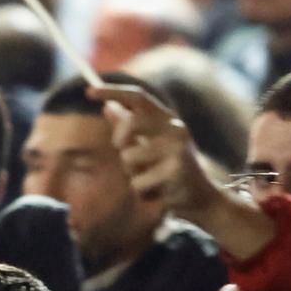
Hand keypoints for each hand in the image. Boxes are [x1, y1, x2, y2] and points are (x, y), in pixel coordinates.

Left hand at [90, 84, 277, 260]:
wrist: (201, 199)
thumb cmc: (171, 170)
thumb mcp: (150, 146)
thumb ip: (129, 127)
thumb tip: (107, 107)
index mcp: (167, 119)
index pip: (138, 97)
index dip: (113, 91)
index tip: (88, 92)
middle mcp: (175, 129)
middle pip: (131, 122)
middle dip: (119, 138)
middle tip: (122, 150)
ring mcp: (177, 150)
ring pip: (129, 157)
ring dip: (132, 173)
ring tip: (151, 179)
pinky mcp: (176, 172)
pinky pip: (138, 182)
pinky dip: (142, 192)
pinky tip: (159, 193)